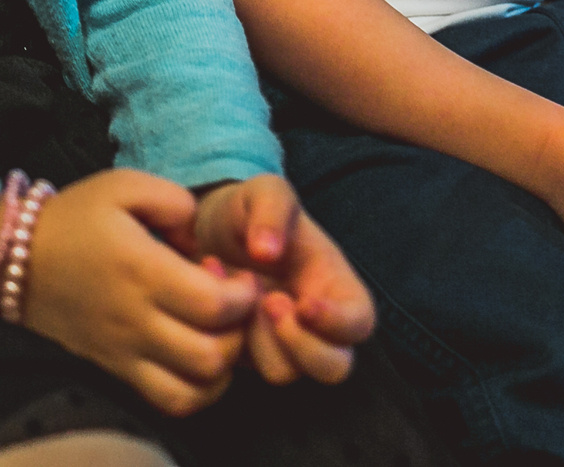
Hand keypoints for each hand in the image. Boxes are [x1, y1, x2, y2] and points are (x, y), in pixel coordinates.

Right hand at [20, 170, 263, 415]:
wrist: (16, 259)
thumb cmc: (76, 218)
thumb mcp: (124, 186)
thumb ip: (176, 202)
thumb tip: (206, 238)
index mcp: (142, 271)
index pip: (213, 305)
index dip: (242, 295)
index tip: (237, 275)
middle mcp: (135, 321)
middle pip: (210, 355)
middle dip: (238, 331)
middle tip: (233, 306)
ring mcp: (124, 354)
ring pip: (193, 389)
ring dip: (222, 366)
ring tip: (219, 334)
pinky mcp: (116, 371)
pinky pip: (168, 402)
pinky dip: (197, 391)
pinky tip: (198, 361)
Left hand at [190, 175, 374, 384]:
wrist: (203, 227)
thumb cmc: (247, 209)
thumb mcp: (264, 191)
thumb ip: (272, 210)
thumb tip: (267, 252)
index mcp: (333, 284)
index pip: (360, 322)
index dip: (339, 323)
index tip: (303, 303)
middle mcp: (315, 322)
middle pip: (334, 367)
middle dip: (302, 345)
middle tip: (270, 303)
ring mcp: (280, 342)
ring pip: (286, 372)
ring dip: (259, 339)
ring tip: (237, 294)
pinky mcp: (246, 354)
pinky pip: (242, 369)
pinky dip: (226, 338)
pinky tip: (210, 300)